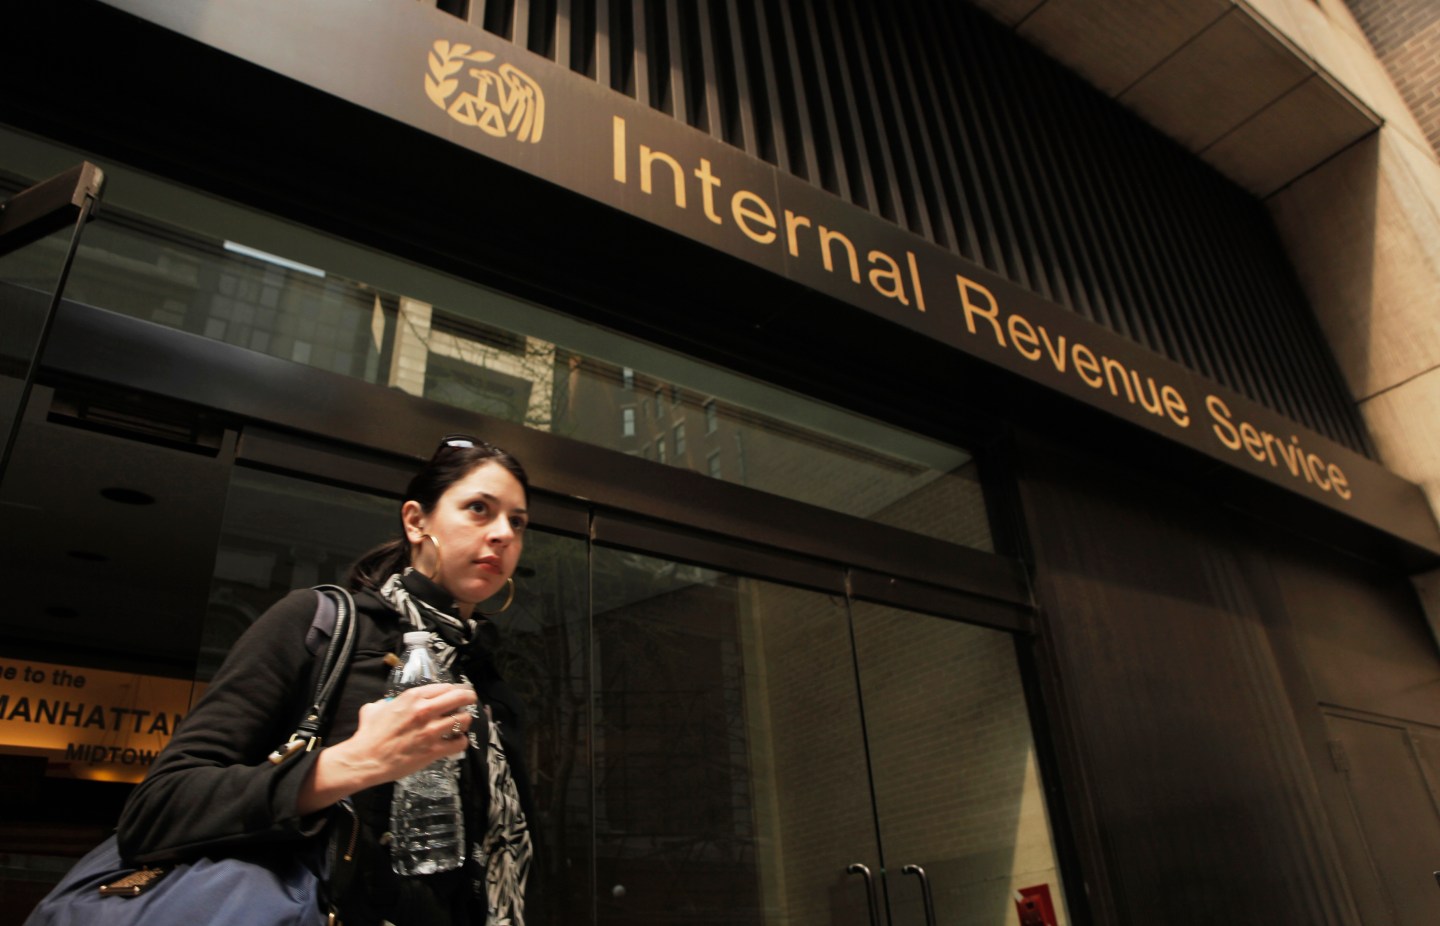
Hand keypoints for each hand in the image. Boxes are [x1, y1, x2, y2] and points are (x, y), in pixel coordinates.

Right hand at [297, 683, 476, 813]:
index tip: (457, 694)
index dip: (454, 690)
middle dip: (468, 699)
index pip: (446, 687)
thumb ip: (386, 702)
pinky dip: (461, 742)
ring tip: (460, 725)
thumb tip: (388, 703)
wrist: (365, 759)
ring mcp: (431, 731)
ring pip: (464, 719)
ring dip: (464, 722)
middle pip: (460, 697)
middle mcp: (425, 710)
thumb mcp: (375, 708)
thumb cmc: (368, 734)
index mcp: (412, 697)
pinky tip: (455, 742)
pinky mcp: (434, 750)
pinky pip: (460, 743)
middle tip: (469, 703)